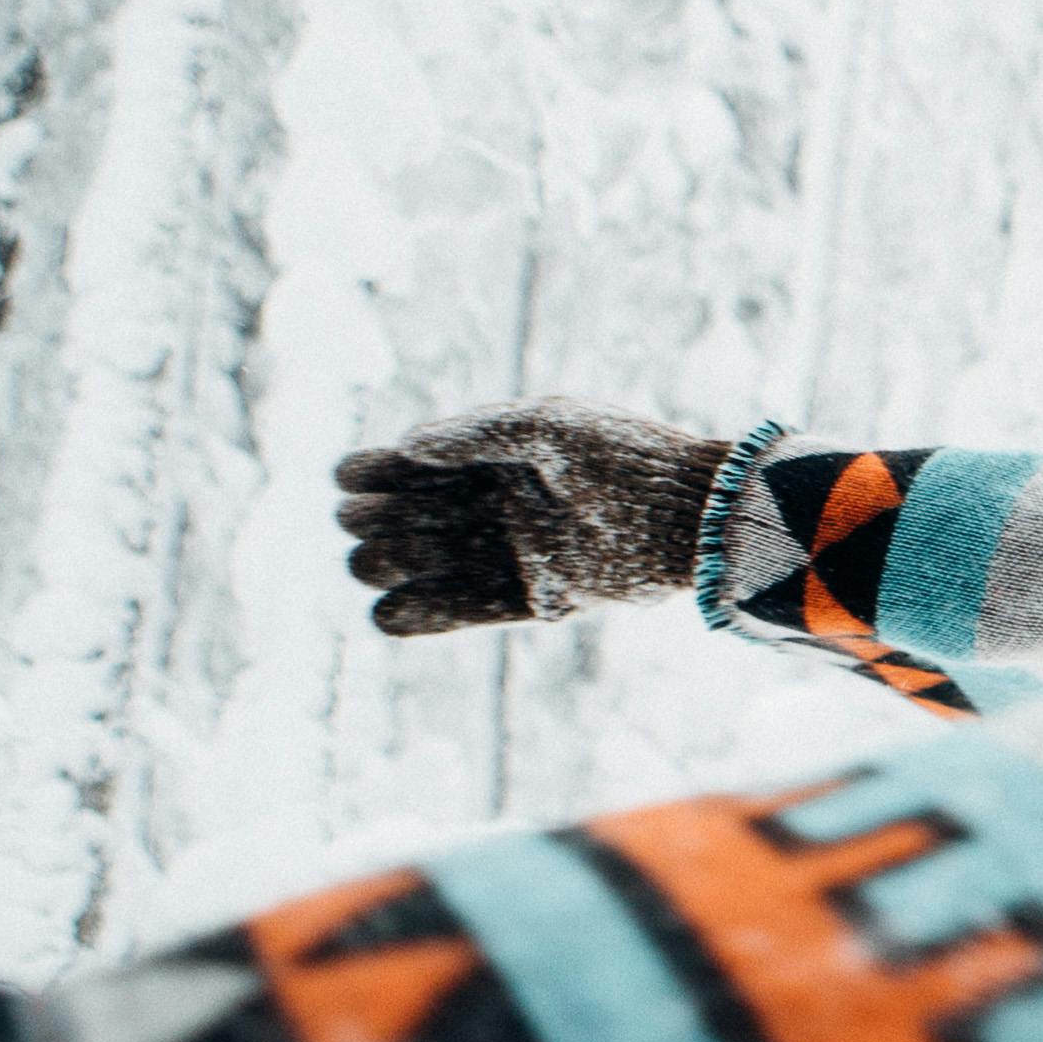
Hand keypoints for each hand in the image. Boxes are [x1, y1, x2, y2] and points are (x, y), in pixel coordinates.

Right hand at [329, 399, 731, 636]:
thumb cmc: (624, 457)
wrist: (689, 514)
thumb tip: (406, 446)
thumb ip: (475, 432)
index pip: (408, 467)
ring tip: (375, 560)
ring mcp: (513, 553)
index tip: (353, 480)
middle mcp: (497, 506)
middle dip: (373, 521)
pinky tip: (386, 611)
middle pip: (402, 518)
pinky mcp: (536, 600)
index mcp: (495, 458)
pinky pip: (463, 613)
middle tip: (372, 521)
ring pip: (421, 566)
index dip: (369, 475)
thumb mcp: (547, 425)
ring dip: (386, 564)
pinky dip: (419, 617)